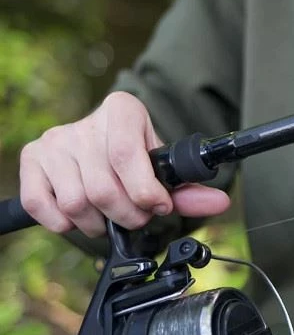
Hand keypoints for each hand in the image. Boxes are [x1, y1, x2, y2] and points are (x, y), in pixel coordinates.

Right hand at [19, 91, 229, 236]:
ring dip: (99, 224)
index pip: (126, 154)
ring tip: (111, 216)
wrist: (102, 142)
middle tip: (138, 216)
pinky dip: (65, 223)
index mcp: (121, 110)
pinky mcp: (31, 159)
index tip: (160, 206)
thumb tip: (221, 203)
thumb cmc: (137, 156)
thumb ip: (189, 187)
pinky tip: (81, 216)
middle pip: (103, 188)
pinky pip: (42, 207)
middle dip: (128, 215)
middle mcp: (83, 123)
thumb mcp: (163, 166)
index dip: (144, 191)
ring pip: (76, 203)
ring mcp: (54, 141)